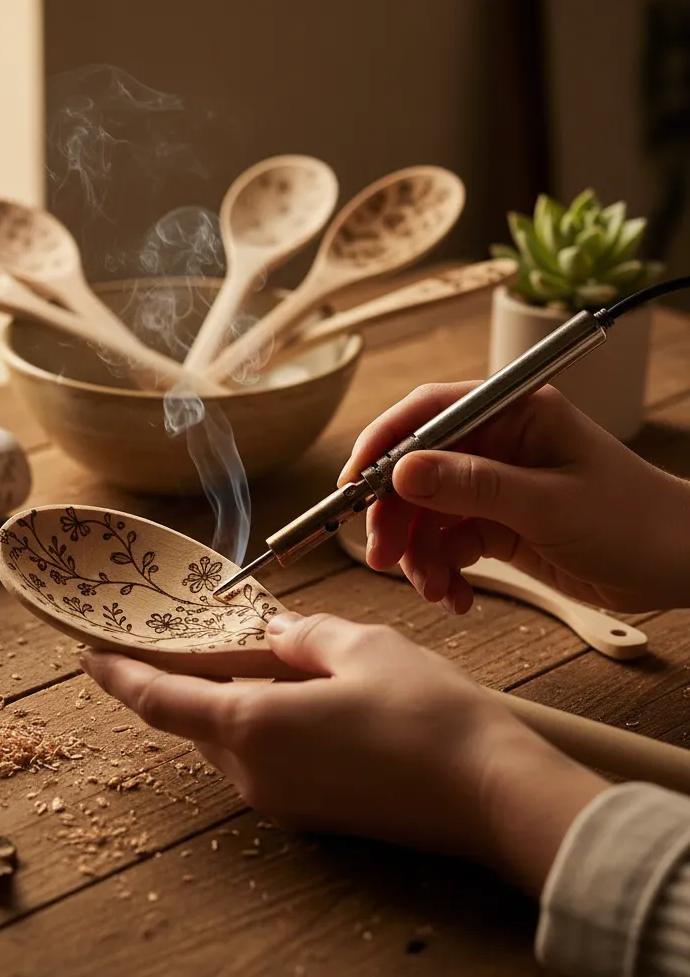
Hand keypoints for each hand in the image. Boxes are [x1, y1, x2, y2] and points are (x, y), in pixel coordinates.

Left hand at [80, 613, 606, 894]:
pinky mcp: (310, 814)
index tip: (87, 654)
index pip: (160, 700)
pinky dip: (256, 723)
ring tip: (248, 655)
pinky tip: (291, 694)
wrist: (491, 795)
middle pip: (193, 719)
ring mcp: (281, 801)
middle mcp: (253, 773)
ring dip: (226, 699)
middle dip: (184, 678)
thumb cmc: (428, 713)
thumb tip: (276, 634)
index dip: (119, 675)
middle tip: (188, 634)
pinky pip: (261, 759)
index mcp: (252, 727)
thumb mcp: (360, 646)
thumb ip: (302, 634)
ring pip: (228, 739)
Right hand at [340, 383, 689, 612]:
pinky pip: (446, 543)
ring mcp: (492, 485)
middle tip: (382, 556)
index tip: (353, 486)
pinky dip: (442, 571)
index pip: (427, 413)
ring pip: (424, 513)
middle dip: (393, 516)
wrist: (679, 567)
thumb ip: (473, 485)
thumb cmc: (634, 520)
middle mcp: (495, 444)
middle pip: (414, 470)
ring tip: (433, 588)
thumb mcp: (548, 503)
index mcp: (511, 413)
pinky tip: (455, 596)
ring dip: (417, 554)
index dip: (382, 445)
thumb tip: (402, 471)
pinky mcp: (495, 523)